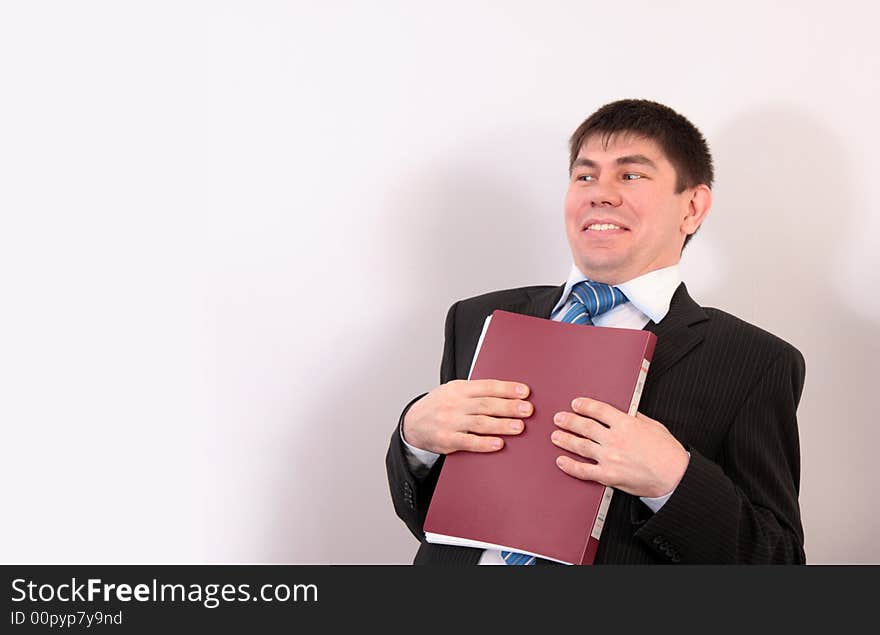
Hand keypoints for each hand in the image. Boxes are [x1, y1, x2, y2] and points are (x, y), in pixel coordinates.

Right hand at [402, 379, 532, 453]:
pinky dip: (485, 443)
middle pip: (486, 404)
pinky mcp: (447, 440)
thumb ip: (476, 392)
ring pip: (480, 423)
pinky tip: (498, 443)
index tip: (524, 392)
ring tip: (519, 427)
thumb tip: (507, 393)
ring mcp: (450, 422)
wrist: (412, 423)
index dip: (507, 389)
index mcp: (459, 388)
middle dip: (509, 407)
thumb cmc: (439, 406)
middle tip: (527, 410)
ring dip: (502, 425)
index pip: (487, 387)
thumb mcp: (453, 391)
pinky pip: (469, 442)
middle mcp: (455, 404)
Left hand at [550, 397, 689, 497]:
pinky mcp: (608, 475)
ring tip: (556, 436)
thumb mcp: (654, 426)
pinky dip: (570, 466)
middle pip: (585, 426)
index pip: (598, 410)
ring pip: (580, 446)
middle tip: (559, 418)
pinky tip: (561, 461)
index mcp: (626, 424)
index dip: (584, 406)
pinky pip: (584, 470)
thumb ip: (636, 418)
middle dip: (569, 421)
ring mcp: (610, 458)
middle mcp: (615, 439)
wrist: (675, 477)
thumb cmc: (668, 453)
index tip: (575, 404)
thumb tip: (625, 412)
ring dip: (565, 440)